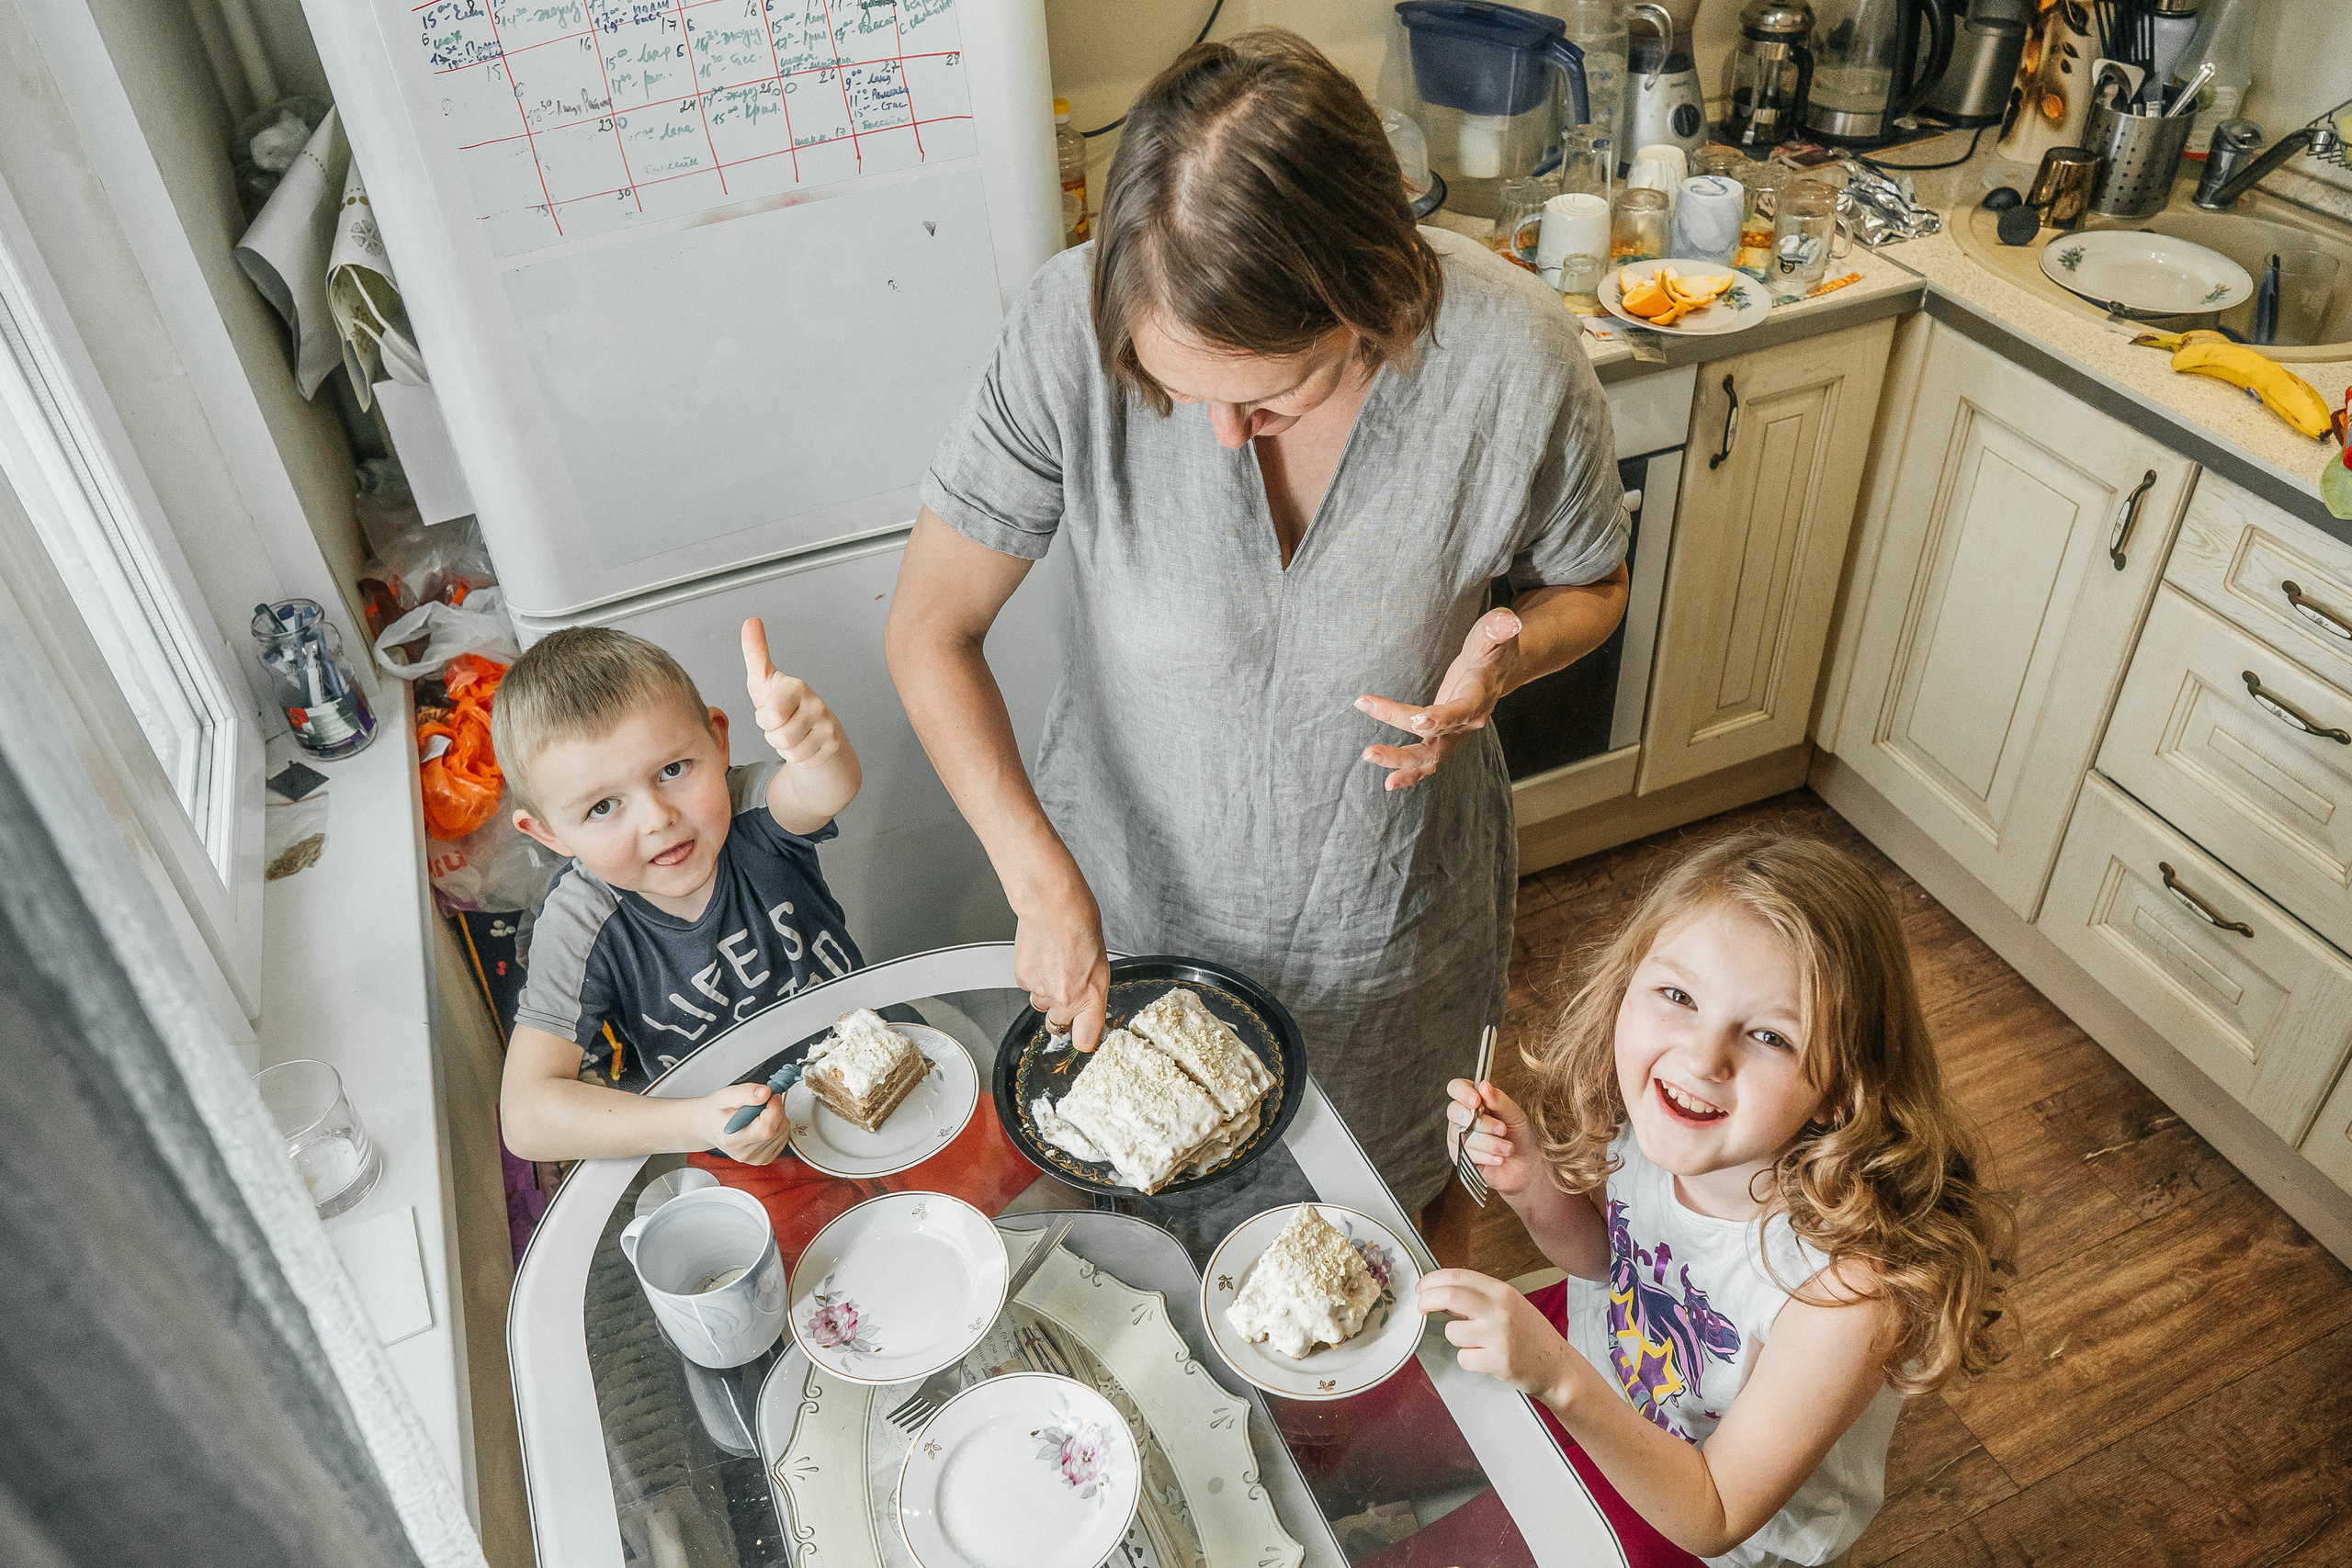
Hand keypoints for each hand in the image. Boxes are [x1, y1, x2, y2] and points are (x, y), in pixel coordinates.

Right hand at [703, 1082, 792, 1163]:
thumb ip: (746, 1093)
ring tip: (760, 1113)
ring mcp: (754, 1158)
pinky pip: (783, 1140)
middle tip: (762, 1103)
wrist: (710, 1126)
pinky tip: (764, 1122)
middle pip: (777, 1130)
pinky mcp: (764, 1159)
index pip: (766, 1128)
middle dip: (776, 1110)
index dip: (774, 1108)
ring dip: (778, 1118)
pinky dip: (779, 1127)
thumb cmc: (717, 1112)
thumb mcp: (725, 1095)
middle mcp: (744, 1153)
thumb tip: (765, 1093)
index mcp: (732, 1139)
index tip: (770, 1096)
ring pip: (783, 1133)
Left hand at [742, 618, 844, 768]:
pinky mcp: (834, 745)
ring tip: (792, 733)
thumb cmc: (782, 702)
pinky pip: (803, 762)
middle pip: (779, 737)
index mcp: (797, 687)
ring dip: (785, 748)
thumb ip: (755, 652)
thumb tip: (750, 621)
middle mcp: (817, 704)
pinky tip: (804, 743)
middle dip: (773, 736)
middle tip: (782, 724)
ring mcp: (828, 726)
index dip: (764, 719)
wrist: (813, 727)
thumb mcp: (763, 680)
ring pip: (791, 752)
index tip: (772, 709)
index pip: (769, 716)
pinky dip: (798, 757)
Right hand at [1016, 877, 1110, 1051]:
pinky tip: (1043, 959)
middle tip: (1069, 992)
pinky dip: (1035, 978)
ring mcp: (1041, 990)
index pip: (1085, 1041)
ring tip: (1055, 968)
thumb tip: (1090, 1007)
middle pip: (1059, 1027)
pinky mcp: (1023, 979)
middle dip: (1064, 1016)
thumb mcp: (1101, 964)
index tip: (1086, 1033)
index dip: (1085, 1039)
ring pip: (1042, 1006)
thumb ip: (1093, 993)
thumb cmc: (1080, 924)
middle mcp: (1065, 998)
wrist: (1051, 905)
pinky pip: (1029, 988)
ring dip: (1048, 995)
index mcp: (1090, 996)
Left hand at [1357, 608, 1522, 789]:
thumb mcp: (1494, 632)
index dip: (1442, 717)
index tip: (1420, 720)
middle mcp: (1467, 722)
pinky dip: (1408, 772)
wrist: (1499, 669)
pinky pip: (1426, 760)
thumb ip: (1498, 628)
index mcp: (1479, 696)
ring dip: (1399, 762)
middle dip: (1403, 750)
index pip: (1461, 711)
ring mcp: (1454, 733)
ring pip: (1428, 757)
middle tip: (1369, 750)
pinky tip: (1389, 781)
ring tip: (1369, 756)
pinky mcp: (1443, 736)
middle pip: (1435, 741)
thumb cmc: (1492, 647)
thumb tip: (1508, 622)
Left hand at [1418, 1268, 1584, 1408]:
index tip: (1422, 1287)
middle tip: (1421, 1307)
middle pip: (1449, 1296)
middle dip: (1427, 1301)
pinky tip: (1486, 1359)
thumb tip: (1440, 1292)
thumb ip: (1478, 1297)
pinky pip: (1463, 1358)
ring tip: (1478, 1343)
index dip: (1433, 1280)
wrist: (1557, 1366)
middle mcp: (1501, 1310)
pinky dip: (1469, 1360)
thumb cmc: (1530, 1334)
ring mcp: (1500, 1336)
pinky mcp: (1499, 1361)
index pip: (1458, 1276)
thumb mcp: (1508, 1304)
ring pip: (1452, 1332)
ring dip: (1457, 1338)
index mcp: (1502, 1292)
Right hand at [1444, 1077, 1545, 1202]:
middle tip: (1503, 1129)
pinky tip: (1499, 1159)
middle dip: (1483, 1123)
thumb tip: (1483, 1085)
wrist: (1526, 1166)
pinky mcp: (1459, 1157)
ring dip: (1490, 1143)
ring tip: (1508, 1148)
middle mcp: (1461, 1117)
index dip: (1462, 1092)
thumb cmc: (1520, 1135)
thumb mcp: (1515, 1115)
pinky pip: (1466, 1154)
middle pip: (1455, 1112)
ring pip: (1462, 1135)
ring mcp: (1457, 1137)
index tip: (1477, 1100)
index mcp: (1473, 1100)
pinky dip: (1487, 1156)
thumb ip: (1499, 1100)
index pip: (1456, 1088)